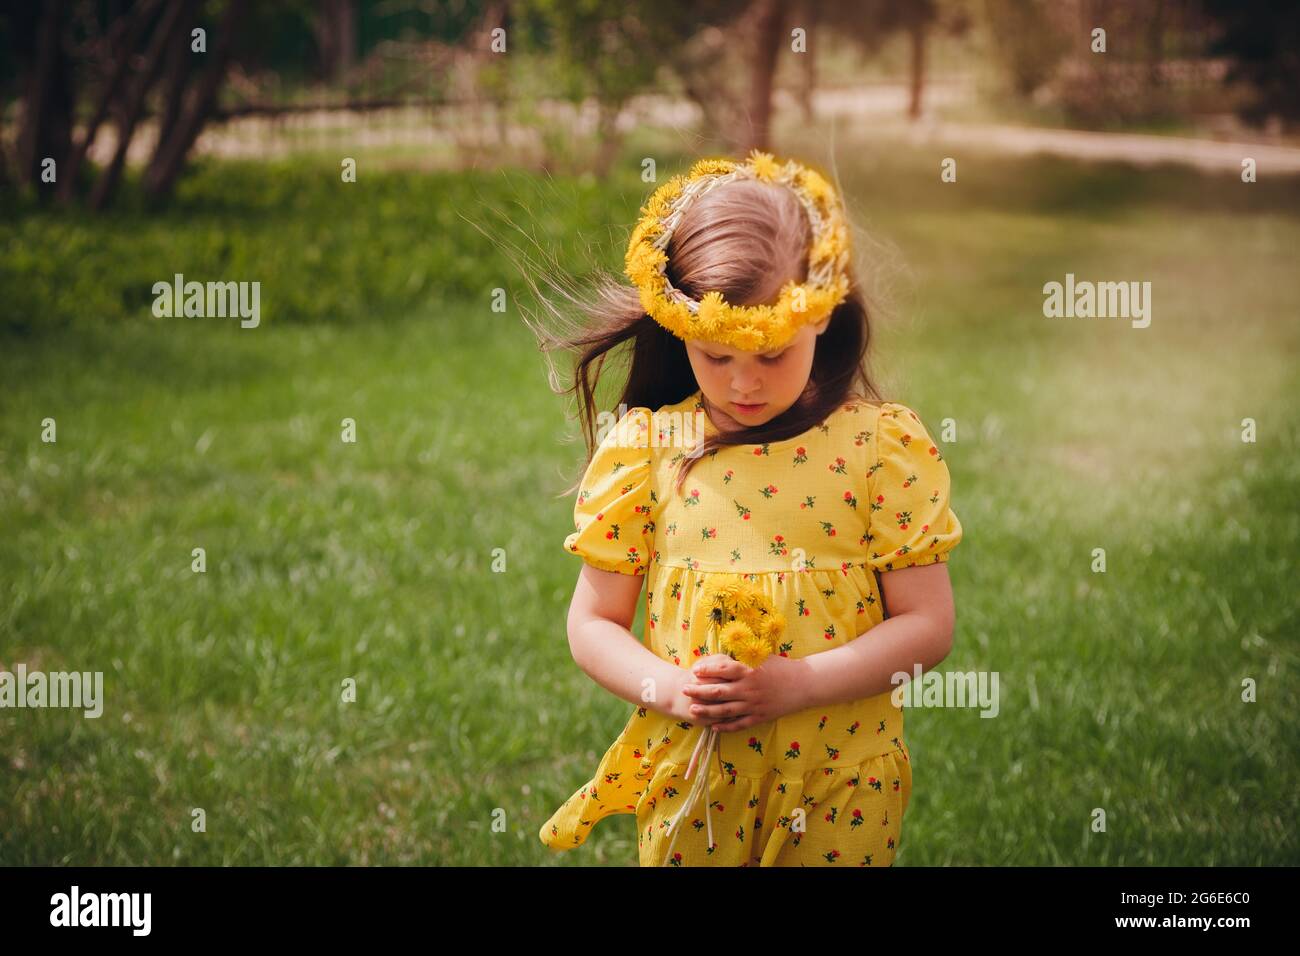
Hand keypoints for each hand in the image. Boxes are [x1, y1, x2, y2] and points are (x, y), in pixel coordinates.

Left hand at [679, 653, 807, 732]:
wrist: (805, 684)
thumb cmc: (782, 667)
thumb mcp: (762, 657)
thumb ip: (743, 658)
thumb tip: (723, 654)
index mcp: (749, 671)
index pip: (722, 670)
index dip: (706, 670)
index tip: (694, 671)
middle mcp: (749, 688)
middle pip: (718, 691)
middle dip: (699, 691)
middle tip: (685, 689)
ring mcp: (754, 704)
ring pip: (725, 710)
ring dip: (707, 711)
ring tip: (693, 710)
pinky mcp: (760, 717)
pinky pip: (739, 724)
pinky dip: (725, 726)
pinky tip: (713, 726)